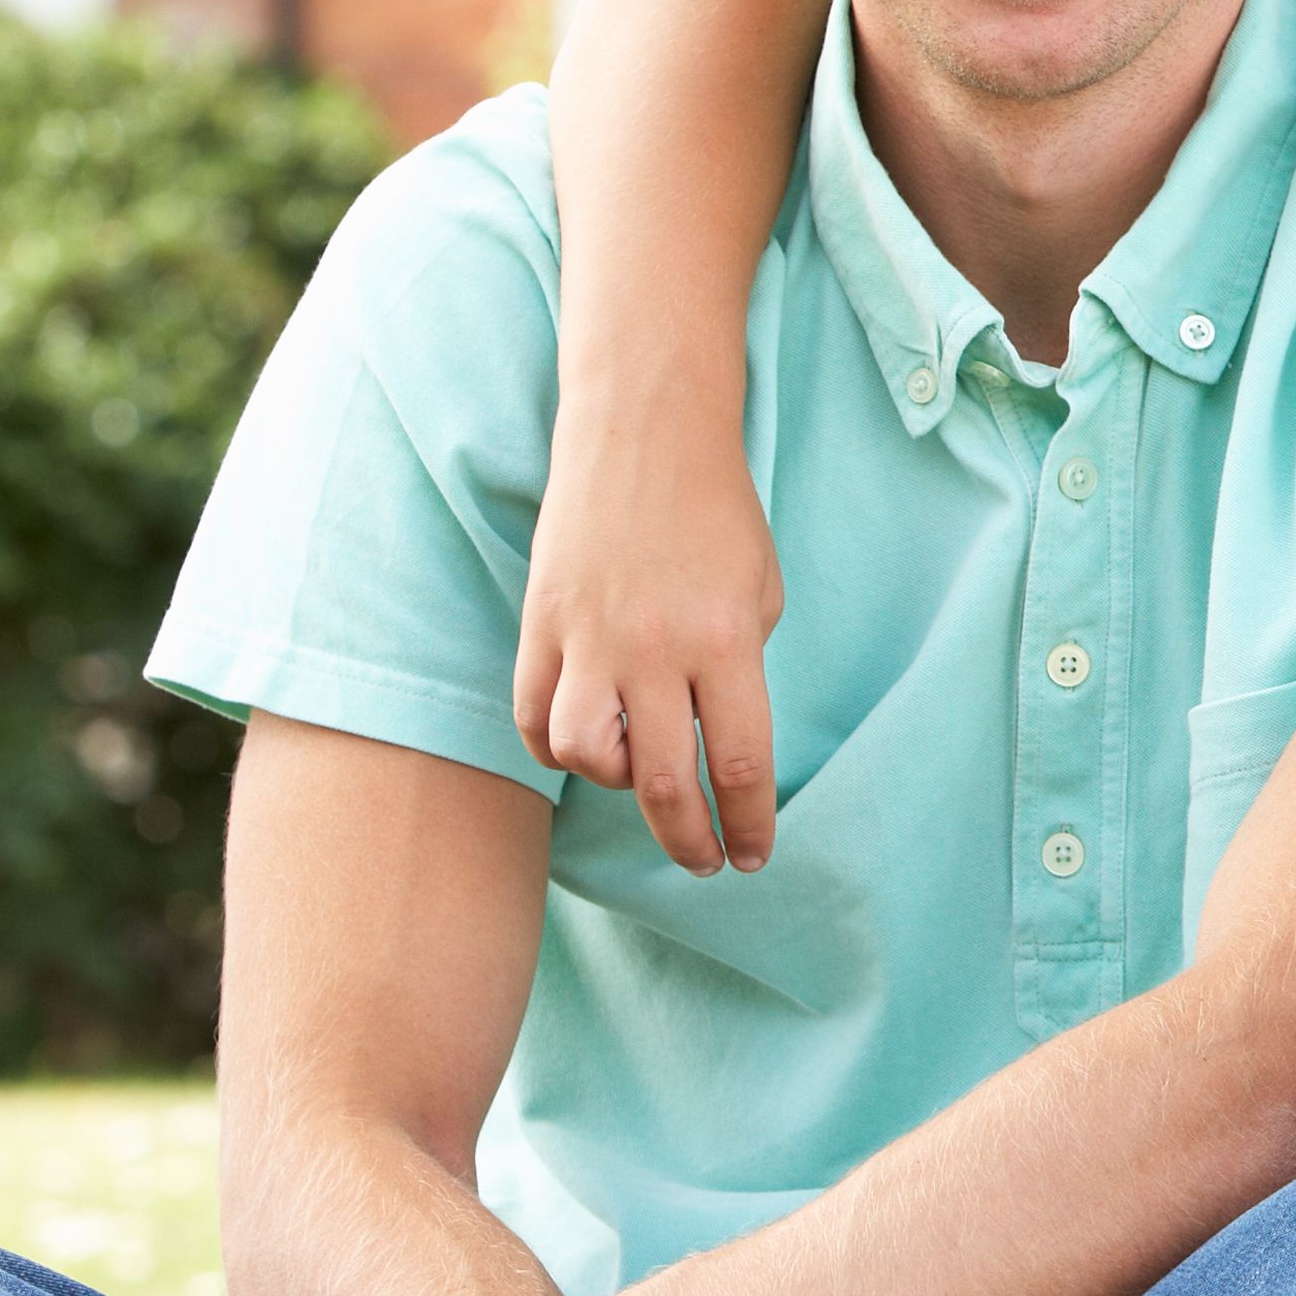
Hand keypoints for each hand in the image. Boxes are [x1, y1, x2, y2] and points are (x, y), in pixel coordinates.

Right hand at [515, 369, 785, 874]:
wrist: (642, 434)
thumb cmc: (717, 513)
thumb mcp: (760, 592)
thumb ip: (738, 671)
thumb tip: (711, 740)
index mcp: (725, 640)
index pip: (741, 763)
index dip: (750, 823)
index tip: (753, 853)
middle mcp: (654, 648)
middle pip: (666, 783)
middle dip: (691, 841)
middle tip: (707, 862)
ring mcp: (588, 638)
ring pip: (586, 758)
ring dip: (617, 784)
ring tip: (644, 771)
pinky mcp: (539, 624)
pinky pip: (534, 717)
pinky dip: (556, 748)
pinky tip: (588, 747)